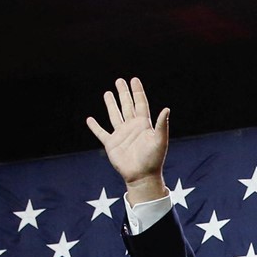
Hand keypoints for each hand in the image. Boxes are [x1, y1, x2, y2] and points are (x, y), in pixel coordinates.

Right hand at [84, 78, 169, 195]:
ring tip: (107, 93)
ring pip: (114, 115)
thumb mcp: (160, 140)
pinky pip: (101, 133)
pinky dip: (95, 126)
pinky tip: (90, 119)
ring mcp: (121, 135)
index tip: (134, 80)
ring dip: (111, 104)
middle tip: (119, 80)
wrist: (142, 176)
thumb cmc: (153, 160)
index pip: (140, 103)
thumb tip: (167, 108)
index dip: (137, 92)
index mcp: (144, 125)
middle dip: (123, 93)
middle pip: (127, 106)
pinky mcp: (111, 144)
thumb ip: (162, 125)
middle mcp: (132, 127)